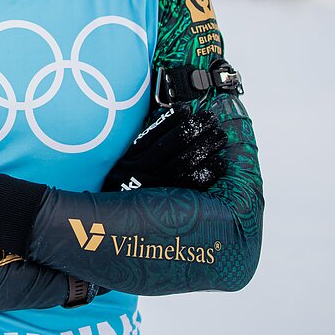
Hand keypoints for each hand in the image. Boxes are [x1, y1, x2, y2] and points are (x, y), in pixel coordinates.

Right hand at [102, 103, 226, 191]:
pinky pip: (191, 185)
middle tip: (211, 119)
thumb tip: (169, 130)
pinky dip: (207, 172)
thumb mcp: (124, 172)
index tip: (187, 110)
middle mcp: (140, 172)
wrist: (115, 225)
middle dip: (194, 128)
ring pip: (183, 161)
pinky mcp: (170, 203)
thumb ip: (141, 154)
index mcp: (128, 161)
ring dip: (205, 146)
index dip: (171, 120)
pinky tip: (219, 163)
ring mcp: (155, 187)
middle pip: (171, 145)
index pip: (152, 135)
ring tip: (219, 136)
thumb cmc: (125, 196)